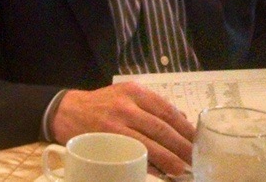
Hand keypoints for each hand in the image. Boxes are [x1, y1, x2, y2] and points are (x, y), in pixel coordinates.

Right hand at [52, 83, 195, 176]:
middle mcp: (127, 106)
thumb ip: (151, 105)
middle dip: (182, 146)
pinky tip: (160, 172)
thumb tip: (182, 120)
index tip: (198, 141)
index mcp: (135, 92)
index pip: (167, 111)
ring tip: (182, 169)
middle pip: (161, 129)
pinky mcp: (106, 142)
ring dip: (169, 159)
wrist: (67, 112)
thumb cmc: (102, 105)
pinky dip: (149, 165)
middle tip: (195, 159)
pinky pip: (133, 155)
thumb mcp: (126, 95)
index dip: (185, 128)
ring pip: (149, 144)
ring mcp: (116, 125)